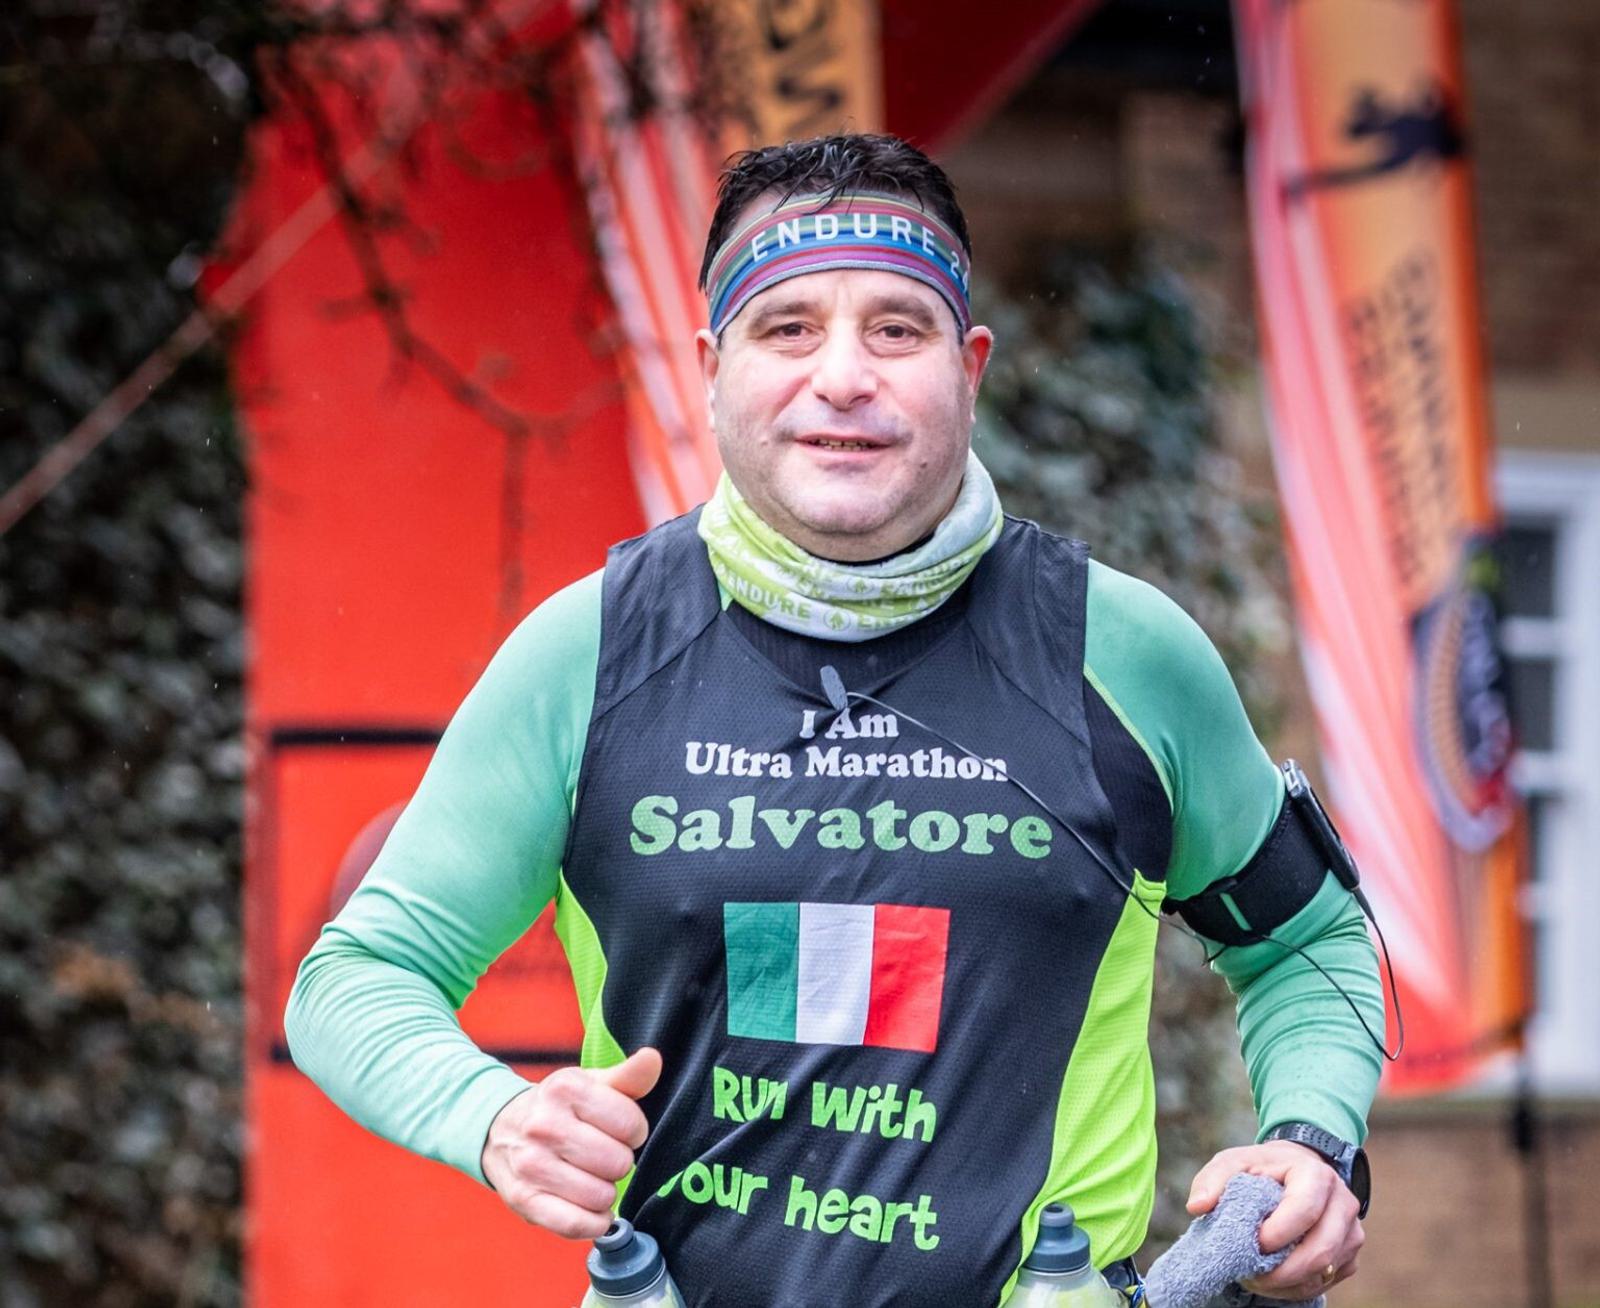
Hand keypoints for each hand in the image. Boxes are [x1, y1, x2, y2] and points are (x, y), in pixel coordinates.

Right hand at [481, 1047, 662, 1239]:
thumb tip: (653, 1059)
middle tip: (601, 1155)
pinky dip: (593, 1221)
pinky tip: (591, 1207)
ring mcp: (531, 1164)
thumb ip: (628, 1076)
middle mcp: (544, 1125)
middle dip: (618, 1162)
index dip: (633, 1131)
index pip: (631, 1124)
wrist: (498, 1130)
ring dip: (605, 1192)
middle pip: (618, 1162)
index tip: (618, 1130)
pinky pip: (576, 1224)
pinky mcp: (524, 1200)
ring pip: (601, 1196)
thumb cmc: (557, 1108)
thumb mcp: (590, 1084)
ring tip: (590, 1177)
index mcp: (566, 1088)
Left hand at [1186, 1140, 1363, 1298]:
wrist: (1296, 1169)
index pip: (1303, 1210)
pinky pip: (1327, 1281)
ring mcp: (1352, 1231)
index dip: (1277, 1233)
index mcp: (1316, 1175)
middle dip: (1281, 1272)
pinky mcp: (1349, 1254)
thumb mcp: (1234, 1162)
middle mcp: (1343, 1202)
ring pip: (1325, 1271)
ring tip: (1256, 1280)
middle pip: (1320, 1249)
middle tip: (1249, 1276)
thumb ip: (1213, 1180)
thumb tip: (1197, 1206)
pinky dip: (1298, 1288)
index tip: (1252, 1243)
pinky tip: (1273, 1282)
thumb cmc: (1263, 1167)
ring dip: (1288, 1284)